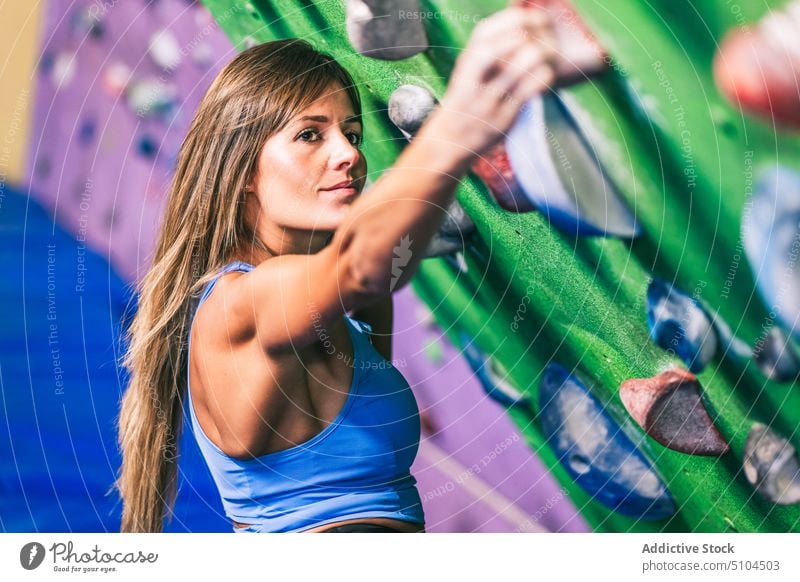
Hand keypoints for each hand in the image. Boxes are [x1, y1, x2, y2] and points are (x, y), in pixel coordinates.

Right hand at [435, 0, 605, 156]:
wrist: (450, 140)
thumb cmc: (465, 98)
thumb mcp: (468, 69)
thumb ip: (488, 47)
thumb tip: (516, 17)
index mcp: (466, 61)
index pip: (489, 29)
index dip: (516, 18)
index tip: (536, 18)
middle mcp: (475, 77)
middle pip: (513, 40)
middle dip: (537, 34)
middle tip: (549, 39)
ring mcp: (489, 98)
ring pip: (525, 62)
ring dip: (544, 55)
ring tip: (549, 58)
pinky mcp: (504, 116)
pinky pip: (531, 87)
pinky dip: (544, 77)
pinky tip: (544, 76)